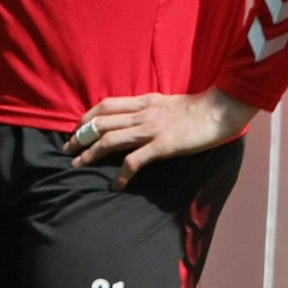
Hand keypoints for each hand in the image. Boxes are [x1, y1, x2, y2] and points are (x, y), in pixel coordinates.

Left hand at [64, 86, 257, 190]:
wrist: (220, 110)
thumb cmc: (197, 109)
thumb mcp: (166, 102)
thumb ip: (148, 109)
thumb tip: (134, 117)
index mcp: (143, 102)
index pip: (106, 105)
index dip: (87, 116)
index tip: (77, 128)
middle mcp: (142, 114)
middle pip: (101, 122)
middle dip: (80, 136)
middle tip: (67, 149)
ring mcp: (151, 130)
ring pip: (110, 140)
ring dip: (91, 153)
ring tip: (78, 165)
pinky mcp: (162, 146)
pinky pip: (135, 160)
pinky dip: (122, 174)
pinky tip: (116, 185)